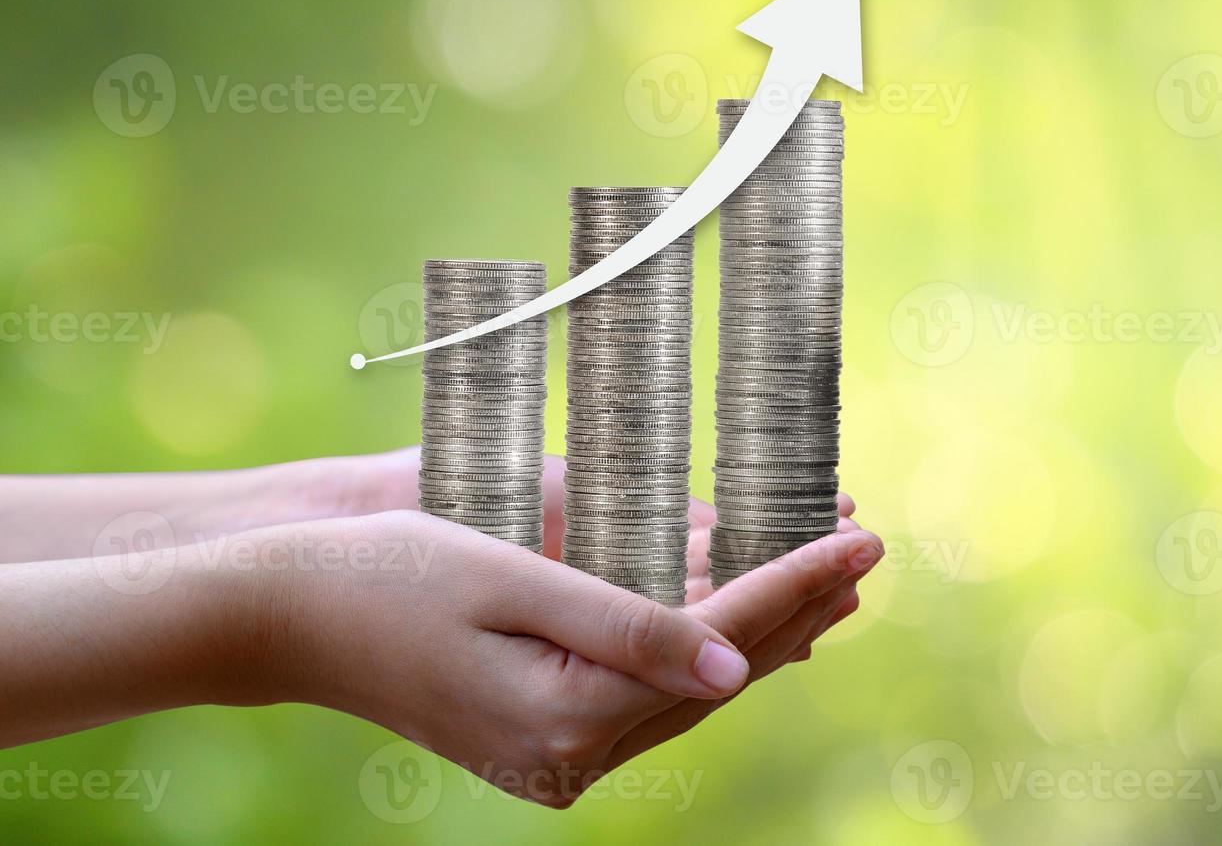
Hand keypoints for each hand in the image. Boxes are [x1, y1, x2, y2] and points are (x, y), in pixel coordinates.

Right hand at [268, 509, 880, 806]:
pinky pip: (648, 695)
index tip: (861, 537)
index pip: (719, 641)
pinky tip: (742, 621)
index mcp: (568, 712)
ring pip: (691, 690)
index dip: (797, 583)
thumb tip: (735, 667)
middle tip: (866, 553)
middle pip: (719, 674)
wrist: (283, 617)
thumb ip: (628, 624)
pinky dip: (703, 652)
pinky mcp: (539, 744)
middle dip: (797, 609)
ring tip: (828, 584)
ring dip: (761, 633)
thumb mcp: (512, 580)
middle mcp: (570, 752)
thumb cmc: (389, 574)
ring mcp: (554, 758)